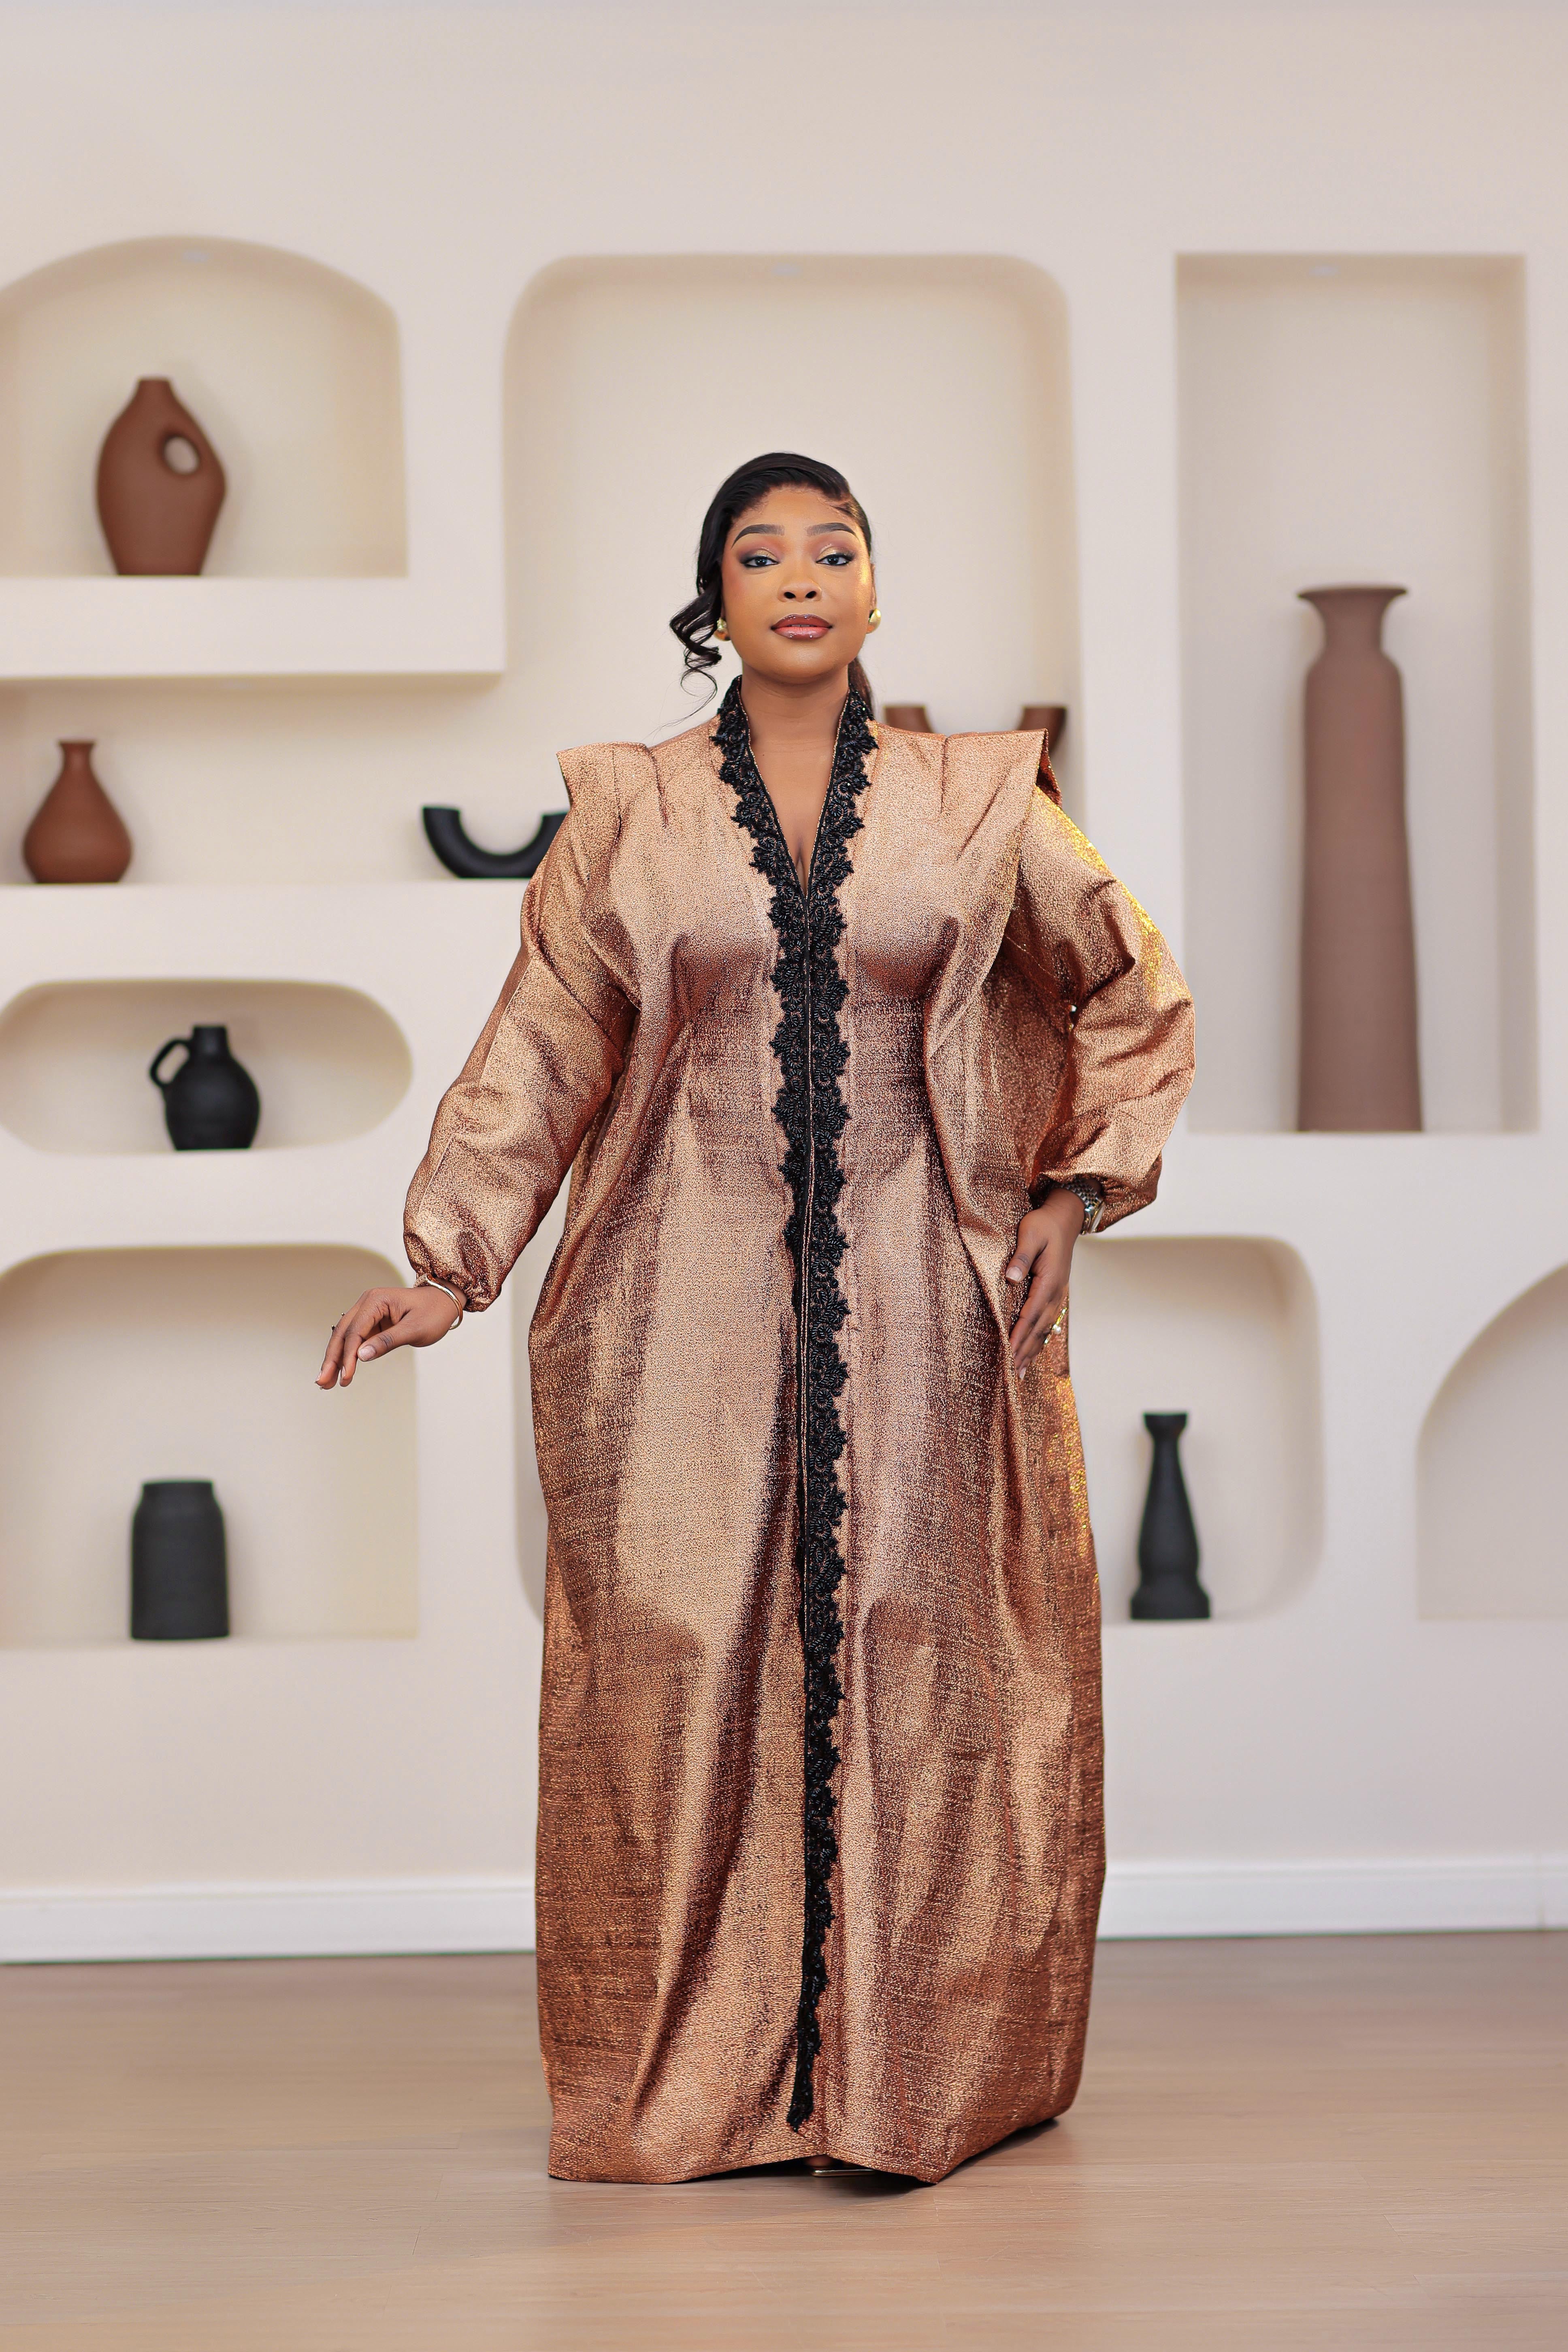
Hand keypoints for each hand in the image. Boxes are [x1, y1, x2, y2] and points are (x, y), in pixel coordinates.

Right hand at [317, 1284, 461, 1388]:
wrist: (445, 1302)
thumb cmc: (434, 1313)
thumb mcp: (415, 1329)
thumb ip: (387, 1342)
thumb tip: (361, 1356)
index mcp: (376, 1300)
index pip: (355, 1331)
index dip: (348, 1355)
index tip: (345, 1377)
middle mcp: (367, 1303)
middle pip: (342, 1333)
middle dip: (332, 1359)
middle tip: (322, 1382)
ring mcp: (367, 1312)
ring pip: (344, 1337)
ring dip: (335, 1359)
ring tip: (325, 1382)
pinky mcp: (371, 1322)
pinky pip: (354, 1340)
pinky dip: (347, 1356)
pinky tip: (339, 1371)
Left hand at [1004, 1190, 1084, 1377]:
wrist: (1065, 1218)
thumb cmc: (1044, 1224)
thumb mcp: (1030, 1234)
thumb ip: (1021, 1257)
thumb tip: (1010, 1278)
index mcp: (1049, 1280)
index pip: (1030, 1313)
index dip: (1019, 1335)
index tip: (1008, 1352)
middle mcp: (1056, 1292)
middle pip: (1039, 1328)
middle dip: (1025, 1351)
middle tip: (1013, 1374)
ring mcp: (1058, 1294)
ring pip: (1045, 1328)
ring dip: (1033, 1350)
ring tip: (1021, 1372)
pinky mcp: (1056, 1293)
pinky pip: (1048, 1322)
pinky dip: (1039, 1339)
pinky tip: (1033, 1351)